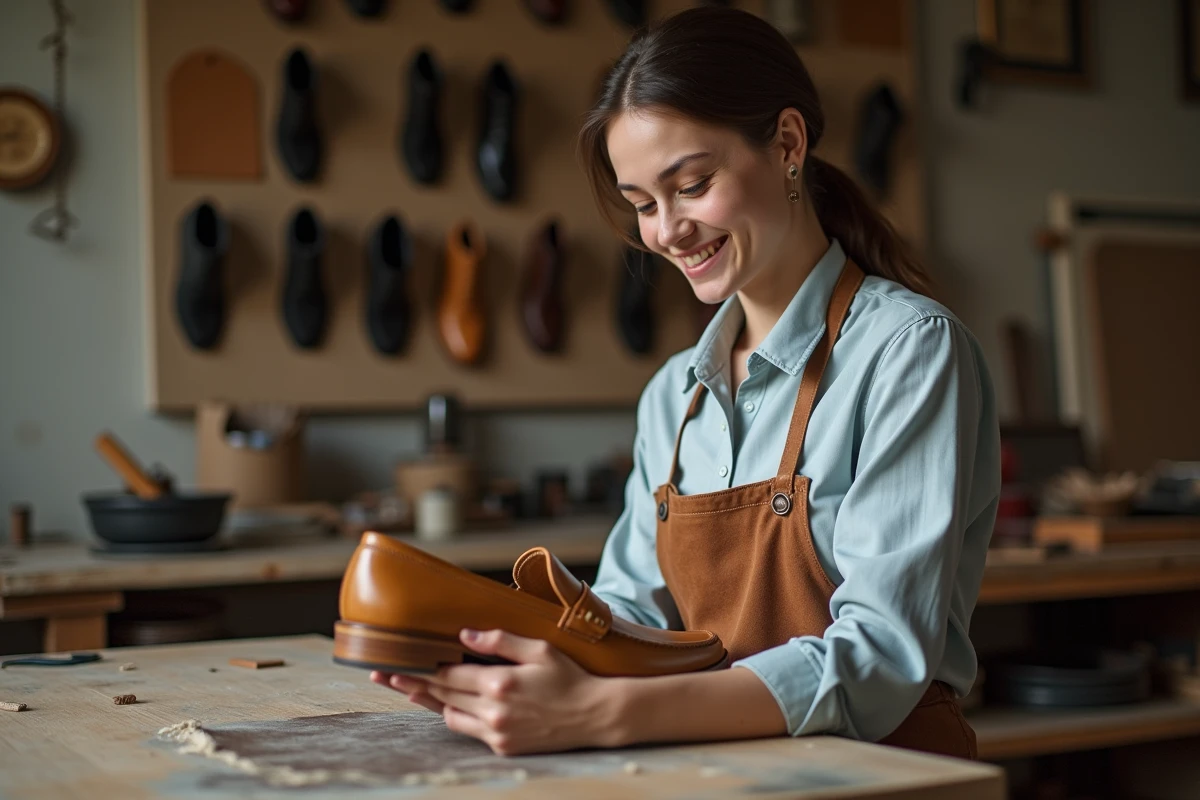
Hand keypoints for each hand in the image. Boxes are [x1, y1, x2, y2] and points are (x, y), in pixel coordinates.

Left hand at [370, 628, 622, 755]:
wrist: (595, 715)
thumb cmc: (569, 677)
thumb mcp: (539, 649)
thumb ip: (500, 640)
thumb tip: (464, 635)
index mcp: (500, 683)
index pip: (448, 676)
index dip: (418, 670)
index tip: (393, 665)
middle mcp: (494, 711)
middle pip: (442, 696)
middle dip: (412, 684)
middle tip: (384, 676)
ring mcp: (498, 732)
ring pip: (450, 716)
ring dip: (430, 702)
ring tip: (410, 690)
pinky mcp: (504, 747)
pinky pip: (469, 731)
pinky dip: (456, 716)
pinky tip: (447, 705)